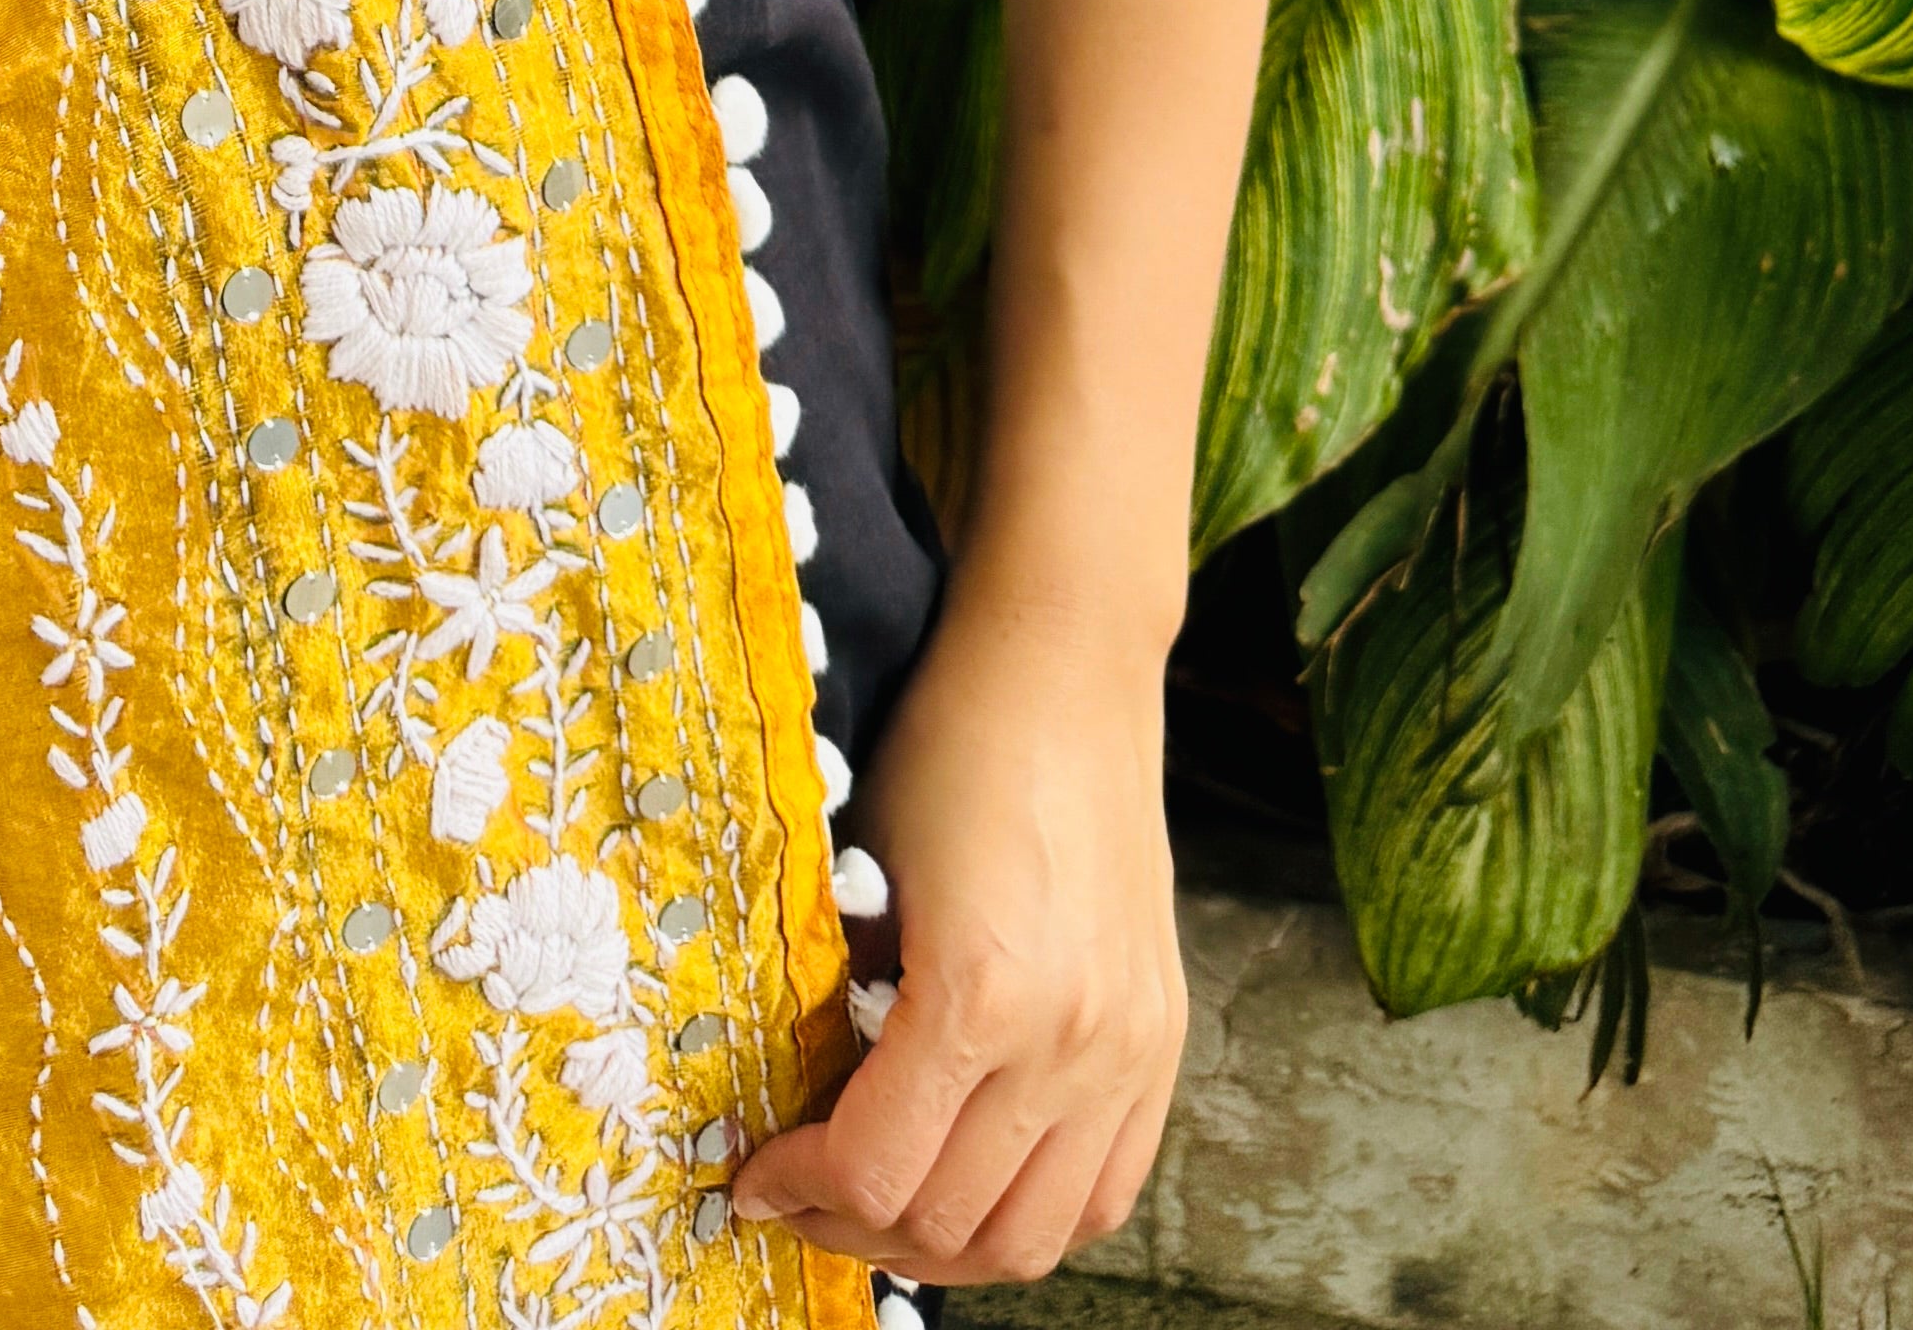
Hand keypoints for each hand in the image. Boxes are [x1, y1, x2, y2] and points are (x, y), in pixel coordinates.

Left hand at [727, 584, 1189, 1291]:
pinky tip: (972, 1183)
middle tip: (801, 1196)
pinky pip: (1102, 1194)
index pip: (876, 1168)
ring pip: (1034, 1237)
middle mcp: (1071, 1042)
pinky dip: (1031, 1217)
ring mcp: (1128, 1050)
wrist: (1066, 667)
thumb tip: (795, 1107)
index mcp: (983, 993)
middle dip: (856, 1229)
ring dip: (944, 1244)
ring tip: (879, 1207)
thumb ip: (843, 1002)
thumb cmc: (948, 744)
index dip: (797, 1190)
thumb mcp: (860, 865)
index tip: (751, 1174)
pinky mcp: (1161, 1041)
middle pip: (952, 1224)